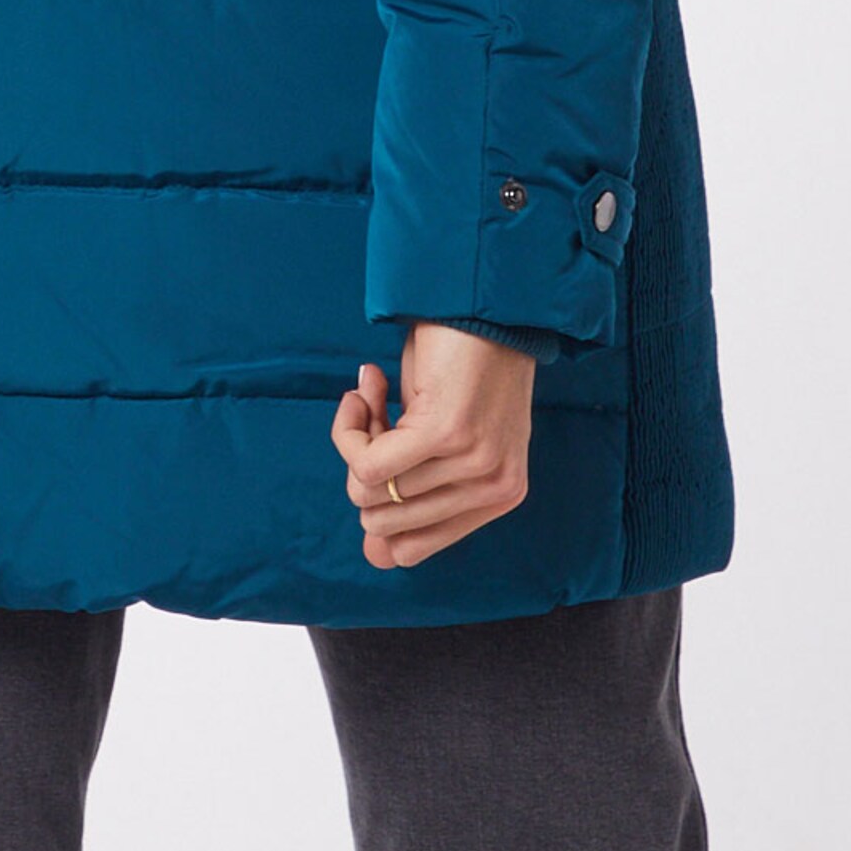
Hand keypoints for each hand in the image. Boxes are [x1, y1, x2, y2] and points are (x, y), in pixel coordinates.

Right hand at [332, 323, 533, 567]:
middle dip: (361, 469)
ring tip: (373, 391)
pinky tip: (367, 384)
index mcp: (500, 497)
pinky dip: (350, 425)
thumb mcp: (440, 435)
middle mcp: (493, 488)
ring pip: (369, 489)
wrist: (484, 295)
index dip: (375, 508)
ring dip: (355, 436)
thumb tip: (373, 555)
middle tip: (375, 413)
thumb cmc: (460, 360)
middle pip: (383, 524)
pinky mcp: (446, 432)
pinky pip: (367, 461)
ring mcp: (472, 463)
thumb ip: (412, 493)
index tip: (374, 454)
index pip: (412, 550)